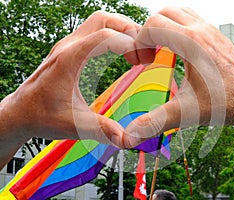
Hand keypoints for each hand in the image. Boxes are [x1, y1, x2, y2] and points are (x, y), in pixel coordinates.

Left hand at [1, 11, 143, 145]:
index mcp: (69, 59)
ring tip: (136, 52)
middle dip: (129, 31)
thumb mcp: (74, 126)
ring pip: (101, 21)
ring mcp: (69, 45)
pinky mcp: (71, 49)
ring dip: (122, 31)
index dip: (130, 43)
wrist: (20, 112)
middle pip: (104, 20)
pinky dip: (114, 37)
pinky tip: (122, 54)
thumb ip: (102, 130)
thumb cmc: (41, 117)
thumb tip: (128, 139)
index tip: (145, 60)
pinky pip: (96, 31)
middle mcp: (68, 46)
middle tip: (144, 52)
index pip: (106, 36)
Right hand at [123, 7, 233, 198]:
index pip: (153, 25)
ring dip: (164, 26)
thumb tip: (131, 136)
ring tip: (160, 49)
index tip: (140, 61)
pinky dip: (179, 28)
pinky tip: (180, 51)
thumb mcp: (185, 112)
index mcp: (191, 42)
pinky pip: (192, 20)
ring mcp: (212, 31)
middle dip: (148, 31)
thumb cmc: (226, 104)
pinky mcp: (218, 37)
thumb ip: (154, 122)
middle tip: (148, 55)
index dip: (138, 42)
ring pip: (179, 13)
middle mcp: (202, 31)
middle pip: (163, 14)